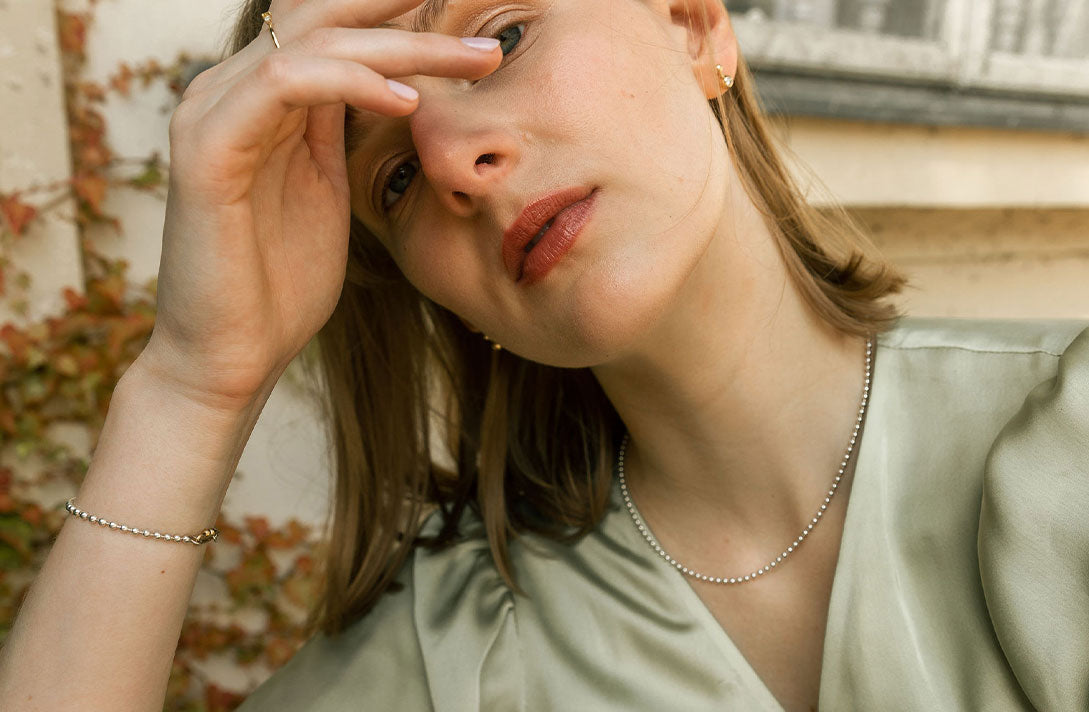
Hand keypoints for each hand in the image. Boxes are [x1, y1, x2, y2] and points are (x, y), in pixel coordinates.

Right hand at [144, 0, 501, 410]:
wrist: (230, 357)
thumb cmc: (282, 286)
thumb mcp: (327, 191)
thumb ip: (341, 133)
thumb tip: (392, 88)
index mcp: (262, 102)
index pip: (330, 28)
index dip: (394, 15)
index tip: (473, 27)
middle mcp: (230, 93)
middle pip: (323, 17)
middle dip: (407, 14)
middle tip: (484, 32)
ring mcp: (212, 114)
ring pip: (312, 41)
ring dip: (401, 45)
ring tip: (475, 62)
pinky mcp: (206, 149)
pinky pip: (283, 85)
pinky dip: (350, 82)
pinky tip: (408, 101)